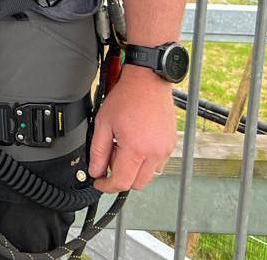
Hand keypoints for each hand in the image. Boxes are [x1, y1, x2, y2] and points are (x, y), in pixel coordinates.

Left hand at [89, 66, 177, 192]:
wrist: (148, 82)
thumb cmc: (127, 97)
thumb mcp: (103, 124)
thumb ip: (98, 152)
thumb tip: (96, 171)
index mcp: (136, 149)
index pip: (122, 182)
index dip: (107, 186)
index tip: (100, 183)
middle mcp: (154, 153)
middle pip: (137, 184)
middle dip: (121, 177)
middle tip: (111, 157)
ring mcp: (165, 149)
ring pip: (148, 175)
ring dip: (134, 170)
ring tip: (124, 147)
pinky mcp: (170, 145)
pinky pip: (158, 164)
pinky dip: (145, 161)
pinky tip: (136, 144)